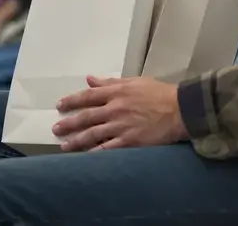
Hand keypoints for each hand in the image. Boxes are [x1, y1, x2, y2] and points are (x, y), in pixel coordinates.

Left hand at [53, 76, 186, 151]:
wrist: (181, 110)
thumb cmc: (160, 94)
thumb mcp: (135, 82)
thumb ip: (110, 81)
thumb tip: (90, 79)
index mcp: (116, 92)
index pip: (88, 96)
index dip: (72, 100)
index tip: (59, 105)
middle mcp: (115, 108)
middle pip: (86, 116)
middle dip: (69, 123)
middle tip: (56, 128)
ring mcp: (121, 125)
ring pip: (93, 134)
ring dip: (76, 140)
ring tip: (64, 145)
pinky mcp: (130, 141)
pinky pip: (108, 148)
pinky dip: (95, 153)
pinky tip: (85, 157)